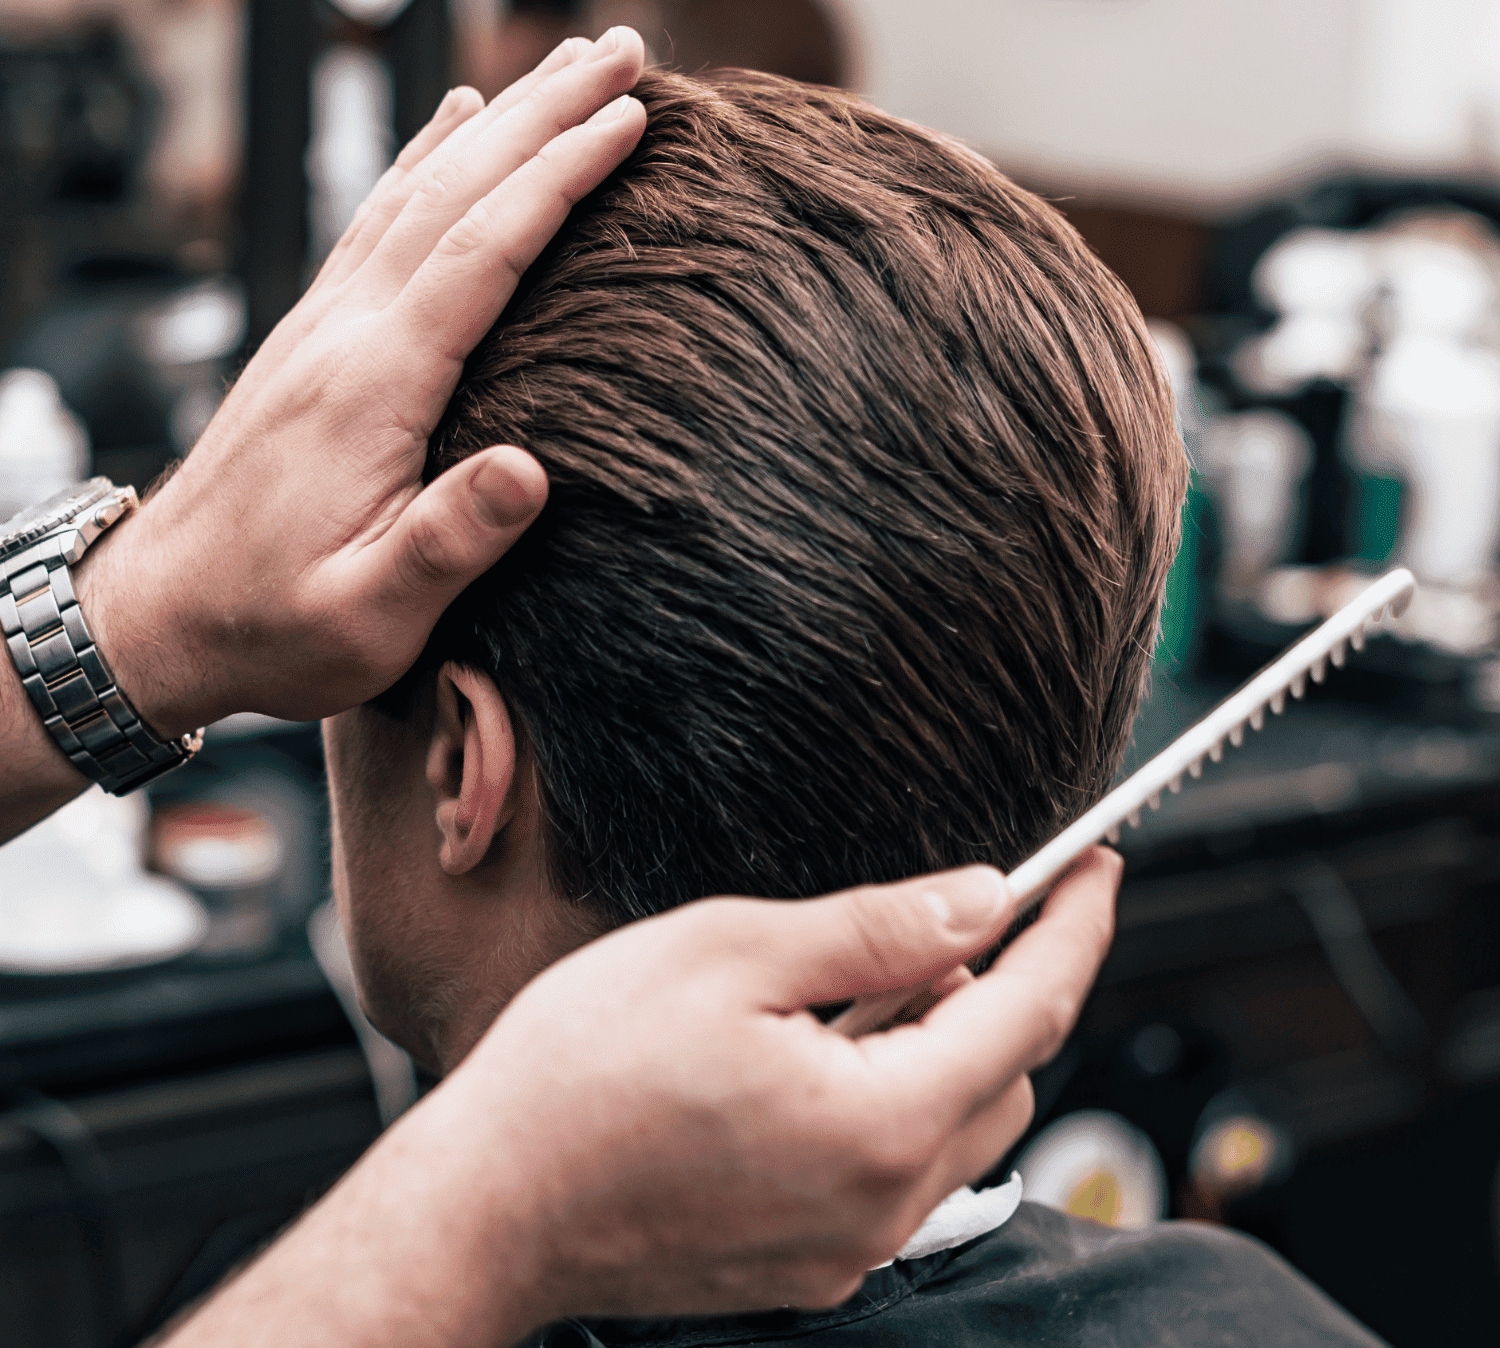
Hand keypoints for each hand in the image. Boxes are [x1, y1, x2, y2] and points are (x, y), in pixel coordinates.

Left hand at [76, 30, 648, 735]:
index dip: (559, 178)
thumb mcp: (370, 616)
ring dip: (496, 119)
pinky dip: (426, 156)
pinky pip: (378, 218)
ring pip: (416, 188)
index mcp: (372, 386)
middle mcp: (343, 330)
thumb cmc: (275, 624)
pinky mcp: (313, 335)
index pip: (481, 251)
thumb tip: (531, 470)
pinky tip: (453, 122)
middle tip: (623, 51)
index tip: (629, 118)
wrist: (161, 614)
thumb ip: (446, 543)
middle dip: (544, 112)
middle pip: (454, 190)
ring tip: (561, 65)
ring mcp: (322, 323)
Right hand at [161, 849, 1119, 1346]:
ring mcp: (845, 1244)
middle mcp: (882, 1203)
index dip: (1074, 925)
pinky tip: (824, 1044)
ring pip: (956, 1121)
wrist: (486, 1206)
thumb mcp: (732, 953)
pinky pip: (897, 1166)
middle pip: (1007, 1072)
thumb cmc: (583, 1071)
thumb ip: (878, 930)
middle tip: (958, 911)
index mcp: (878, 1122)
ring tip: (868, 973)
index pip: (1031, 1007)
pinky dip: (896, 1091)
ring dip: (945, 1038)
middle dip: (1008, 982)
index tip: (1098, 867)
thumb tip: (982, 902)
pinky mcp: (808, 1259)